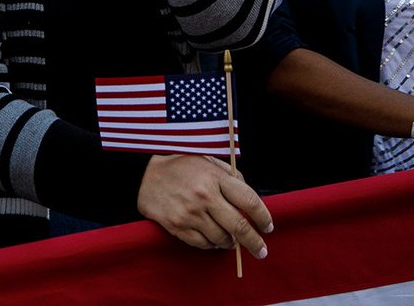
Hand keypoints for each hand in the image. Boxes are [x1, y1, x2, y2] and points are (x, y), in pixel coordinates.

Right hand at [137, 155, 272, 257]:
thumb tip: (250, 202)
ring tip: (231, 240)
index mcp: (215, 177)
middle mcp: (204, 196)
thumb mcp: (208, 161)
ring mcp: (190, 213)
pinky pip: (203, 244)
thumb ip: (231, 178)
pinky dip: (212, 245)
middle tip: (261, 251)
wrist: (145, 176)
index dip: (263, 217)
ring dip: (230, 243)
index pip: (249, 201)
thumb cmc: (180, 167)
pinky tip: (213, 238)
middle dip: (254, 242)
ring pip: (222, 239)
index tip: (268, 227)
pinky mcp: (178, 226)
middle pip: (239, 226)